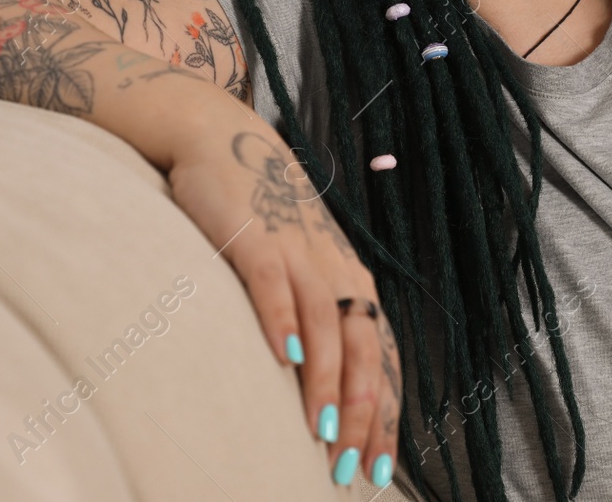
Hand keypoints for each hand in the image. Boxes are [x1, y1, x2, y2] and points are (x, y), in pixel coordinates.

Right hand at [169, 126, 400, 487]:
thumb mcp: (303, 272)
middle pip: (362, 346)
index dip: (382, 414)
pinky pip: (272, 282)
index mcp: (353, 284)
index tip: (378, 470)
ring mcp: (296, 253)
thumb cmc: (268, 221)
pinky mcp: (253, 237)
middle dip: (361, 410)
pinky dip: (281, 318)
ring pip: (324, 321)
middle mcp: (334, 271)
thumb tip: (324, 393)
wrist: (229, 142)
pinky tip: (282, 356)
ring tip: (321, 428)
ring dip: (326, 377)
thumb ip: (317, 322)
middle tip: (350, 466)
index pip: (380, 358)